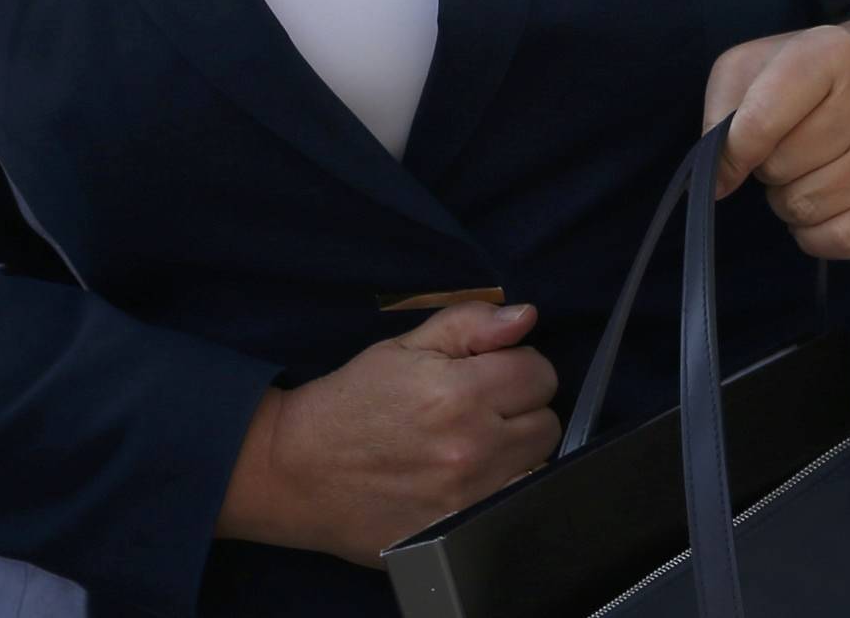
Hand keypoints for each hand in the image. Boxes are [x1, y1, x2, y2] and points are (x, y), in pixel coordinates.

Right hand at [217, 302, 559, 565]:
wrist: (301, 469)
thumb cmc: (353, 401)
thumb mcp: (402, 347)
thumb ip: (469, 325)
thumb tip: (526, 317)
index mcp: (458, 391)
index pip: (539, 373)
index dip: (516, 364)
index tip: (490, 370)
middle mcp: (474, 448)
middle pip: (548, 421)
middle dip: (521, 406)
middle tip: (480, 405)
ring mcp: (472, 498)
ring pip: (540, 465)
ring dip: (517, 449)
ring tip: (473, 441)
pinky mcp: (465, 532)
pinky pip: (516, 503)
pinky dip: (502, 486)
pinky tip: (466, 476)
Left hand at [703, 21, 849, 260]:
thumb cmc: (801, 73)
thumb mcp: (751, 68)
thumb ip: (722, 114)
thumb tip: (717, 181)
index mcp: (826, 55)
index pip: (762, 121)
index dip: (732, 154)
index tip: (723, 166)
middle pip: (785, 167)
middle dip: (765, 169)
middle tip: (778, 152)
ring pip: (811, 207)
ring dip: (787, 202)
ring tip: (797, 174)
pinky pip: (848, 240)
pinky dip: (815, 237)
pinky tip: (814, 213)